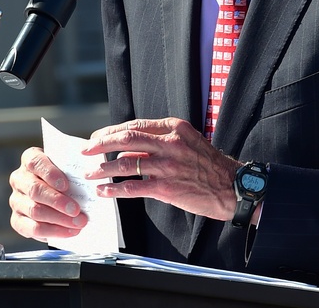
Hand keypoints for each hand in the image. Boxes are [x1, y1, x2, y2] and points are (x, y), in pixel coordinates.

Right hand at [8, 146, 88, 241]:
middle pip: (35, 189)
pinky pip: (32, 228)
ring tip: (77, 223)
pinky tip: (68, 231)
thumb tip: (87, 184)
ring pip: (34, 210)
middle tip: (76, 210)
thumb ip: (72, 173)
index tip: (66, 185)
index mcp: (30, 159)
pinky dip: (52, 231)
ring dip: (58, 219)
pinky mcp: (17, 219)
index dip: (50, 174)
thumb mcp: (66, 169)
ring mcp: (16, 200)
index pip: (35, 162)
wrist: (55, 196)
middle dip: (57, 201)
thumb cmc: (64, 178)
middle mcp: (19, 179)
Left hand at [83, 117, 239, 220]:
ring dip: (104, 169)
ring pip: (125, 163)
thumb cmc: (208, 164)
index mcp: (173, 128)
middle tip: (85, 150)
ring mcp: (168, 165)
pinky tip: (105, 192)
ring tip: (91, 174)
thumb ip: (157, 143)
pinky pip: (133, 187)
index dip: (111, 131)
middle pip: (126, 138)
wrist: (233, 187)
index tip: (96, 137)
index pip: (134, 125)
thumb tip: (126, 150)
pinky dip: (115, 190)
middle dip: (100, 144)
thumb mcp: (186, 142)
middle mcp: (169, 143)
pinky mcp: (167, 187)